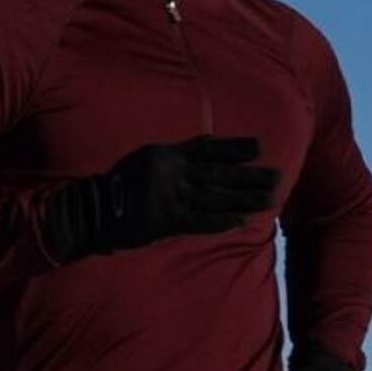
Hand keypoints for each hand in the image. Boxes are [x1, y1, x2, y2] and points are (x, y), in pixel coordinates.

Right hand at [40, 136, 276, 261]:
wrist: (94, 210)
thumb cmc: (120, 185)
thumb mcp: (146, 158)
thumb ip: (176, 156)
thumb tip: (208, 150)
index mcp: (167, 155)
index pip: (207, 149)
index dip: (234, 148)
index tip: (258, 147)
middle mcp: (172, 173)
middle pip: (219, 174)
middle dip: (249, 176)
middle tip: (277, 177)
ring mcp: (170, 197)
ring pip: (215, 197)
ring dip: (244, 199)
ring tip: (269, 200)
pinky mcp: (166, 221)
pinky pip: (200, 222)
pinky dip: (221, 222)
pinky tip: (242, 222)